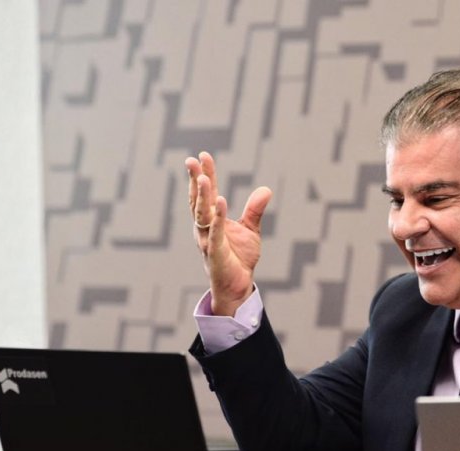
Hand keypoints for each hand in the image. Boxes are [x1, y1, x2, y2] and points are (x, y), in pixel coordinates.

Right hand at [186, 151, 271, 316]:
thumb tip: (266, 190)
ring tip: (203, 178)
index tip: (202, 156)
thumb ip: (255, 210)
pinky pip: (215, 233)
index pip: (206, 194)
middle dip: (196, 181)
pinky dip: (218, 217)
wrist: (238, 286)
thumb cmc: (239, 258)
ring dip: (203, 197)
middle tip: (193, 160)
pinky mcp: (216, 253)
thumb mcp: (250, 230)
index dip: (205, 174)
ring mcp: (207, 240)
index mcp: (210, 220)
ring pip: (202, 215)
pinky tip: (220, 201)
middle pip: (198, 201)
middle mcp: (204, 228)